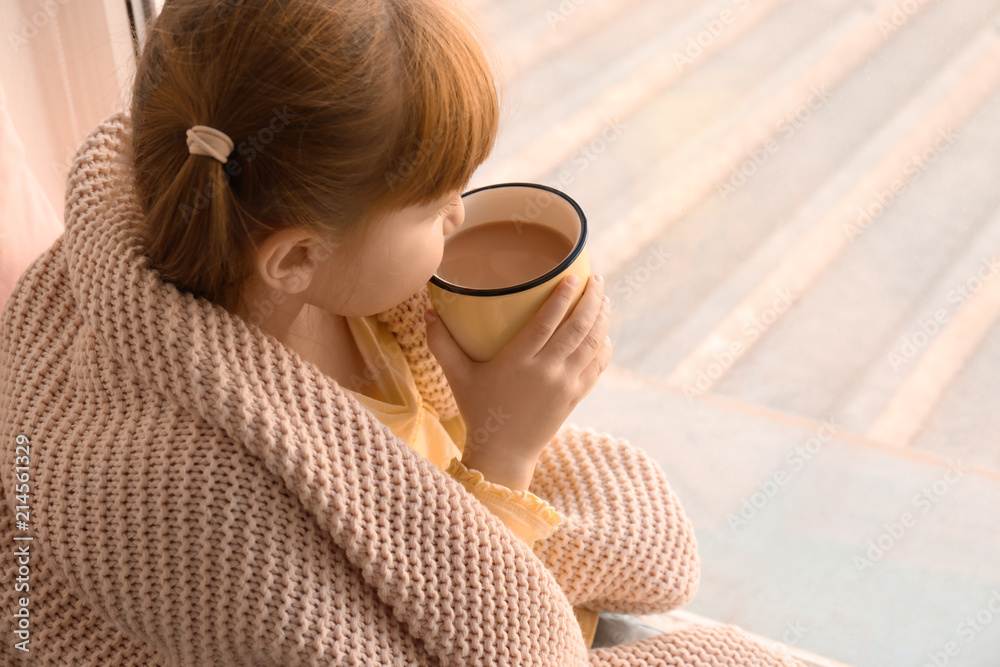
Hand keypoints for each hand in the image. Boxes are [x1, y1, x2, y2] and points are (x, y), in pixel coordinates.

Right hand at [424, 274, 612, 486]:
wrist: (503, 453)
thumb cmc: (478, 410)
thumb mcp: (457, 377)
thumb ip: (442, 344)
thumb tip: (427, 311)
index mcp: (518, 362)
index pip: (547, 323)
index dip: (562, 298)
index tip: (573, 276)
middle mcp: (546, 372)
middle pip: (578, 328)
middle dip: (592, 300)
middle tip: (598, 279)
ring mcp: (564, 385)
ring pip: (592, 344)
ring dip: (602, 319)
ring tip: (605, 298)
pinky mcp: (575, 397)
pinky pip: (596, 366)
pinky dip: (604, 347)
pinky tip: (605, 333)